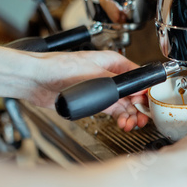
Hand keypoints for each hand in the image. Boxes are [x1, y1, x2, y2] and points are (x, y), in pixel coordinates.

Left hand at [29, 50, 148, 130]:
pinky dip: (120, 119)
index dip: (146, 92)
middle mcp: (110, 76)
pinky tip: (122, 124)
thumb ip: (118, 83)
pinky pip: (114, 112)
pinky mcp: (94, 102)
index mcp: (114, 62)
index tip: (150, 104)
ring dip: (130, 116)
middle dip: (139, 108)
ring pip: (125, 106)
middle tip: (141, 119)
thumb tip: (138, 88)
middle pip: (133, 94)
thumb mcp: (95, 72)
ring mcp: (102, 90)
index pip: (137, 78)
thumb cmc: (59, 66)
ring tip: (130, 124)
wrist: (37, 80)